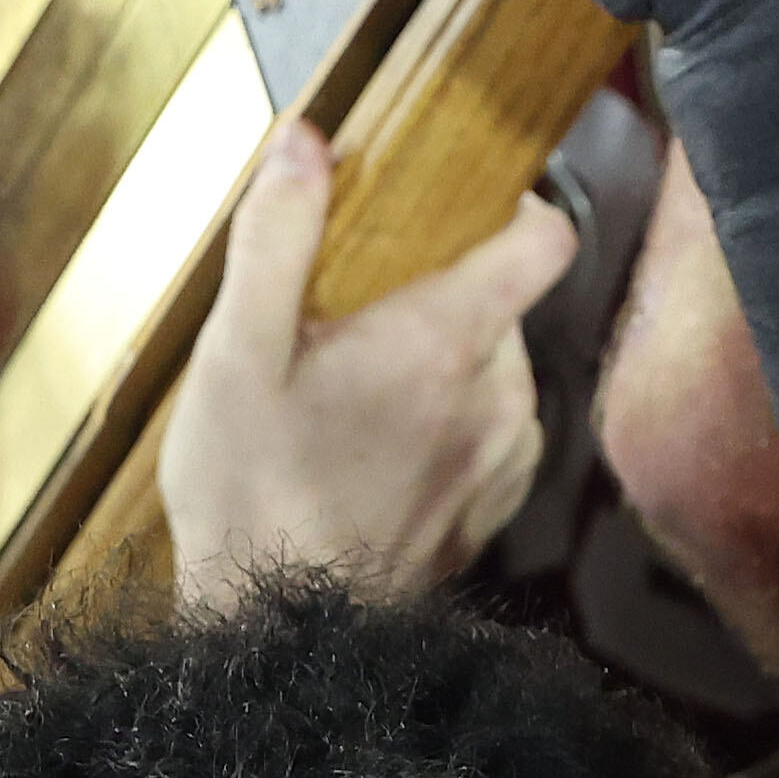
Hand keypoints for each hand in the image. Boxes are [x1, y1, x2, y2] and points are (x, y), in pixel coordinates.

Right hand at [158, 120, 576, 599]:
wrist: (275, 637)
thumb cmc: (252, 493)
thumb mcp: (235, 354)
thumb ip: (276, 238)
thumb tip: (304, 140)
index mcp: (448, 341)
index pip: (543, 237)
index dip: (512, 206)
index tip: (455, 204)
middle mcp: (501, 397)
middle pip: (499, 302)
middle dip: (434, 294)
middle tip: (346, 320)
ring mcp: (504, 460)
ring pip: (493, 369)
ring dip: (438, 365)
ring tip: (349, 392)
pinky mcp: (490, 510)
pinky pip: (487, 433)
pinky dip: (444, 426)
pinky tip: (370, 450)